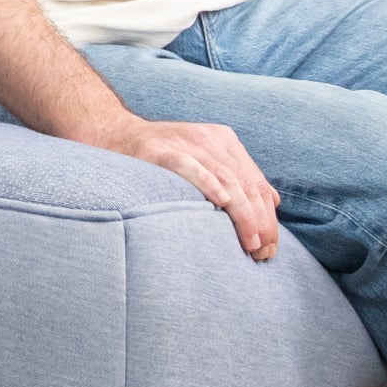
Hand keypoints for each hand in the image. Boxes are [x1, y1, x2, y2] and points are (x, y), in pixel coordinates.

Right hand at [94, 117, 279, 258]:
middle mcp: (210, 140)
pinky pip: (190, 167)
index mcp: (224, 141)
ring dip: (243, 214)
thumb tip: (273, 201)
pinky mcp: (162, 151)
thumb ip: (236, 176)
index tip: (270, 246)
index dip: (268, 217)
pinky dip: (209, 184)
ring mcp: (186, 144)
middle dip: (260, 221)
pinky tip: (222, 202)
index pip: (257, 182)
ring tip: (250, 242)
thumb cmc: (160, 156)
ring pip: (226, 179)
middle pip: (247, 184)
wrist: (114, 134)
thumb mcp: (204, 159)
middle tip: (263, 251)